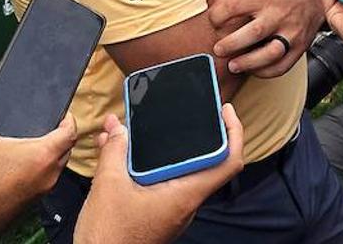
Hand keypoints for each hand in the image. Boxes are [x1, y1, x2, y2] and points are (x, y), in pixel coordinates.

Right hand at [74, 105, 244, 243]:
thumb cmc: (110, 236)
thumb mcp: (108, 184)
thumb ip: (116, 150)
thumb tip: (118, 128)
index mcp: (185, 194)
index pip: (227, 162)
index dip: (234, 133)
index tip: (226, 111)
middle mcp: (184, 202)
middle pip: (198, 160)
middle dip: (183, 132)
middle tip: (175, 111)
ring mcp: (171, 208)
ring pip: (171, 169)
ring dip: (153, 148)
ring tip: (129, 128)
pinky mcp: (156, 212)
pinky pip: (156, 180)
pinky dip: (141, 163)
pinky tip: (117, 150)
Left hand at [209, 0, 322, 77]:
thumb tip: (212, 11)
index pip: (234, 6)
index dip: (217, 16)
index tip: (214, 22)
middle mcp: (279, 15)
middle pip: (254, 32)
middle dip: (231, 44)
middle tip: (219, 49)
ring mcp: (291, 33)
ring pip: (270, 53)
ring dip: (248, 62)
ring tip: (233, 65)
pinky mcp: (299, 48)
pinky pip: (281, 67)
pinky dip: (264, 72)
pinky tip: (253, 69)